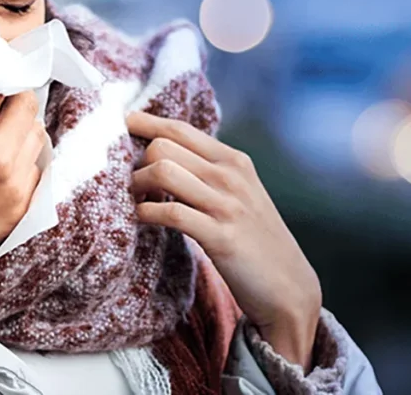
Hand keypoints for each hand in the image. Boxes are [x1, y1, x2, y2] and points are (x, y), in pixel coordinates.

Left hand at [127, 111, 321, 369]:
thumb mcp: (238, 193)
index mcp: (233, 160)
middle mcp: (230, 176)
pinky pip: (169, 212)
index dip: (144, 123)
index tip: (121, 123)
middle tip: (133, 185)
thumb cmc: (253, 238)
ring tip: (135, 200)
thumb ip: (207, 170)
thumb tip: (160, 150)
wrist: (288, 287)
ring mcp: (227, 205)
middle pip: (162, 147)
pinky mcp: (220, 237)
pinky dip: (145, 212)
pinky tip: (141, 218)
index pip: (179, 128)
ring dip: (137, 185)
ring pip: (162, 171)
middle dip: (138, 163)